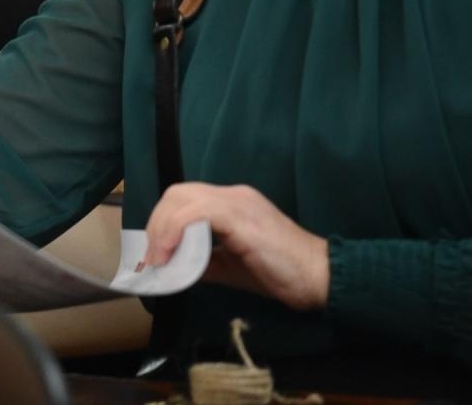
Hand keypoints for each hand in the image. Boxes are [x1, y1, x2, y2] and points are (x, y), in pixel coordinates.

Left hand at [141, 183, 328, 310]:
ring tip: (158, 260)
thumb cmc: (280, 273)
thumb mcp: (231, 266)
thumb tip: (171, 265)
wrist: (318, 277)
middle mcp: (232, 194)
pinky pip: (197, 213)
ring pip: (183, 198)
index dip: (161, 222)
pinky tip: (171, 255)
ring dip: (162, 229)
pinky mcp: (241, 216)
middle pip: (178, 193)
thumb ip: (202, 260)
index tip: (154, 253)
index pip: (184, 198)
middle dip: (156, 223)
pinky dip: (176, 232)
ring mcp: (237, 202)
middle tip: (152, 257)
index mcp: (231, 203)